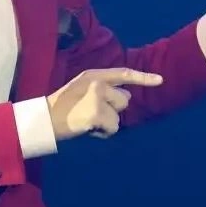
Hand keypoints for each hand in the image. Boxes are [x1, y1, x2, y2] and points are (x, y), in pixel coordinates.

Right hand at [46, 68, 163, 140]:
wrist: (44, 120)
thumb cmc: (63, 108)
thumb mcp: (82, 90)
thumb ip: (104, 90)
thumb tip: (126, 97)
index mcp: (93, 75)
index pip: (123, 73)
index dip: (143, 78)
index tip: (160, 80)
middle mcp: (97, 83)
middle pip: (124, 100)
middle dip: (113, 110)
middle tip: (90, 113)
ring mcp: (97, 97)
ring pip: (119, 116)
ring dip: (108, 123)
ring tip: (88, 121)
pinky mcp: (97, 113)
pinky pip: (113, 128)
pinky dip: (103, 133)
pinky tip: (88, 129)